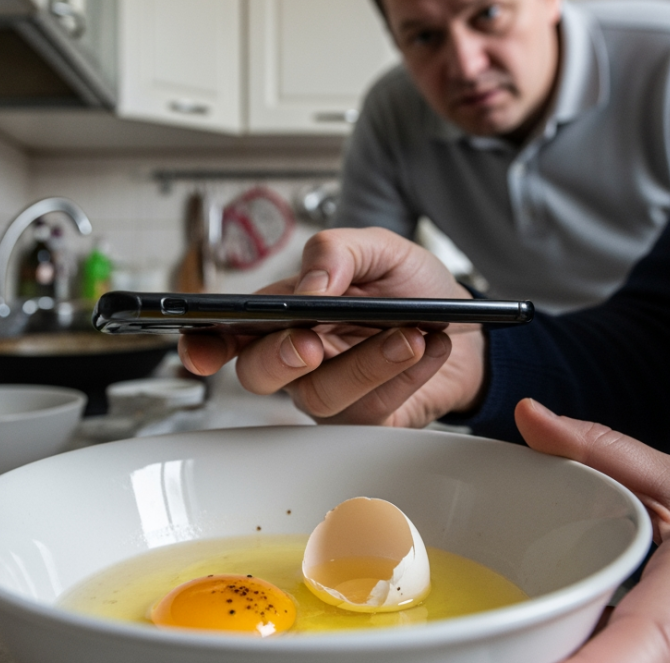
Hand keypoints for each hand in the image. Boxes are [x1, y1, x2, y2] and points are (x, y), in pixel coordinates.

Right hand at [178, 227, 487, 426]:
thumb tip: (311, 284)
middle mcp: (297, 359)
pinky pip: (372, 409)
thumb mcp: (380, 249)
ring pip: (323, 395)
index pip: (227, 333)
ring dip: (368, 363)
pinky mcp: (366, 420)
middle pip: (260, 375)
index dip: (204, 345)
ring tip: (410, 334)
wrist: (468, 328)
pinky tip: (429, 349)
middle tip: (312, 342)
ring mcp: (329, 394)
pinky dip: (406, 375)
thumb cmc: (412, 290)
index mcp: (284, 314)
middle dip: (281, 358)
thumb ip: (338, 251)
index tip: (201, 351)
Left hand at [515, 399, 669, 662]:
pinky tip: (575, 648)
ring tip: (519, 638)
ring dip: (565, 657)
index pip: (649, 637)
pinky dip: (596, 659)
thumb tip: (529, 416)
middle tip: (484, 644)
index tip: (546, 662)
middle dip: (553, 655)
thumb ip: (603, 453)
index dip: (601, 660)